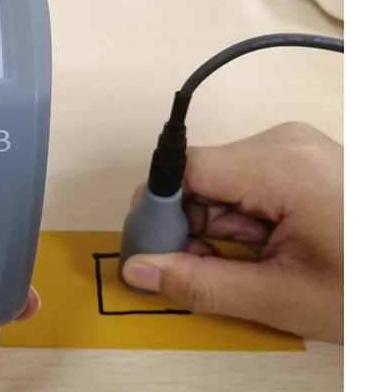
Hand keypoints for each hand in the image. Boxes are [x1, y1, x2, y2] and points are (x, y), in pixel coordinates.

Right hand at [121, 123, 342, 342]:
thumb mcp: (282, 296)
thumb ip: (201, 284)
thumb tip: (141, 270)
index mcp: (283, 167)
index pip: (184, 170)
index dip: (157, 211)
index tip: (148, 248)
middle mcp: (285, 144)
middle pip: (199, 178)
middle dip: (189, 227)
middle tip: (203, 271)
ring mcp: (293, 150)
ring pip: (218, 184)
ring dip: (216, 228)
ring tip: (251, 264)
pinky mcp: (297, 162)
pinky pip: (242, 185)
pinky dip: (238, 221)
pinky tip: (261, 249)